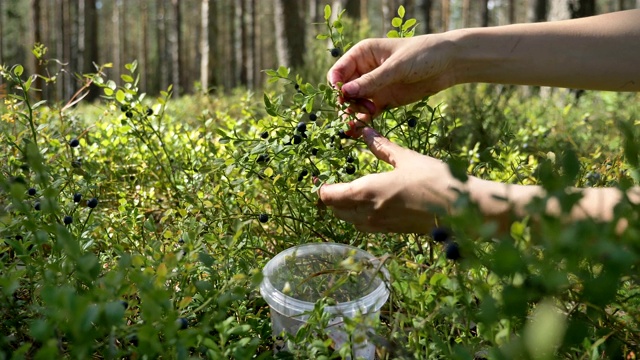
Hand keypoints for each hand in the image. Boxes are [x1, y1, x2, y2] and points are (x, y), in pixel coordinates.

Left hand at [318, 127, 463, 232]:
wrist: (460, 210)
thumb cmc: (433, 179)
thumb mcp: (406, 158)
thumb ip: (382, 147)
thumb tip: (365, 132)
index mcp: (367, 192)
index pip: (330, 196)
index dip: (321, 189)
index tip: (319, 179)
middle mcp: (369, 212)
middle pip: (337, 211)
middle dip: (330, 200)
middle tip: (331, 185)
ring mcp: (381, 225)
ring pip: (350, 221)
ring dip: (344, 210)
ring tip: (347, 195)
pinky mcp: (393, 231)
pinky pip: (366, 226)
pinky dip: (359, 217)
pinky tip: (369, 206)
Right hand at [328, 35, 456, 121]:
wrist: (448, 64)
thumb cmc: (423, 55)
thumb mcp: (397, 66)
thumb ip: (372, 80)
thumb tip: (346, 92)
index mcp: (363, 54)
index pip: (339, 71)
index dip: (336, 84)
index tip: (343, 96)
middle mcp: (364, 70)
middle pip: (344, 90)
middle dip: (347, 102)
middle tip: (362, 108)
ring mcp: (373, 87)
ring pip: (353, 104)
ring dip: (353, 113)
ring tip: (363, 119)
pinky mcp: (383, 101)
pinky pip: (366, 113)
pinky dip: (361, 122)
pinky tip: (357, 131)